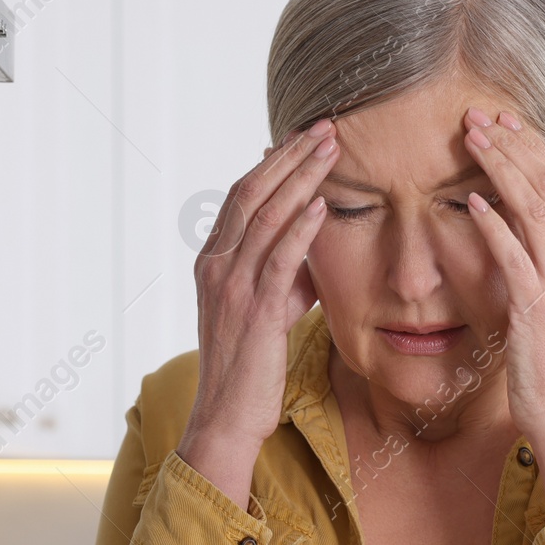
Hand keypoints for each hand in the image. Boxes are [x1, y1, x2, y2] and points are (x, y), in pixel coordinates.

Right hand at [184, 117, 338, 453]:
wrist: (226, 418)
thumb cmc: (251, 366)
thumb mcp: (267, 309)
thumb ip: (285, 274)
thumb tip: (314, 244)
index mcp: (213, 261)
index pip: (243, 195)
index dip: (275, 161)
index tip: (307, 136)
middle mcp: (216, 267)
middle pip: (252, 193)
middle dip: (291, 156)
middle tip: (326, 127)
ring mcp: (232, 289)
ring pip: (265, 218)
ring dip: (301, 180)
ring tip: (331, 151)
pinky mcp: (254, 314)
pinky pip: (278, 262)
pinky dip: (301, 230)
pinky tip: (323, 206)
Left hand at [461, 106, 544, 517]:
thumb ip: (536, 261)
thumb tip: (515, 227)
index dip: (531, 149)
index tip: (502, 120)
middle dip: (513, 145)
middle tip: (478, 114)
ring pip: (535, 209)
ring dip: (501, 170)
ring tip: (472, 140)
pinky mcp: (535, 309)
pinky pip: (516, 258)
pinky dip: (495, 226)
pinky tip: (471, 203)